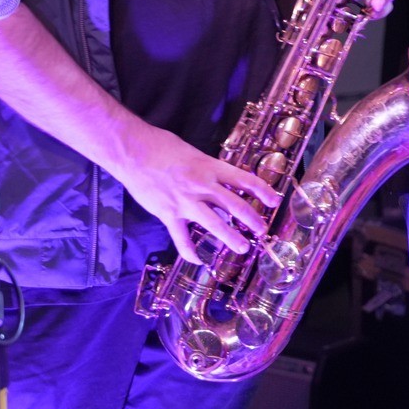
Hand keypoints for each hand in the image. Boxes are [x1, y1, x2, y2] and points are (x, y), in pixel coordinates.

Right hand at [109, 123, 278, 262]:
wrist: (132, 151)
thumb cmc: (161, 147)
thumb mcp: (193, 153)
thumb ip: (207, 168)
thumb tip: (221, 180)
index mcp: (210, 166)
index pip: (244, 179)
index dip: (263, 191)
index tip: (275, 200)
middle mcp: (202, 185)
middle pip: (235, 205)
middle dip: (252, 219)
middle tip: (262, 230)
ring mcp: (185, 201)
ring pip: (214, 224)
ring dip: (231, 237)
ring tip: (243, 247)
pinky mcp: (168, 214)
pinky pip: (182, 238)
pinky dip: (190, 252)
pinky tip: (198, 260)